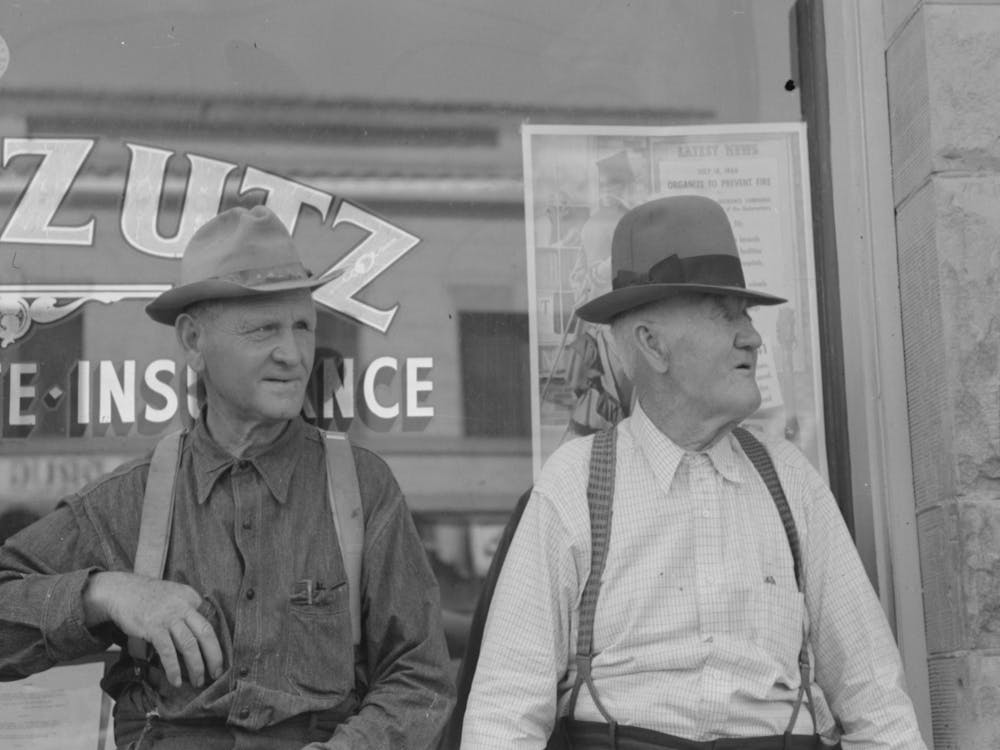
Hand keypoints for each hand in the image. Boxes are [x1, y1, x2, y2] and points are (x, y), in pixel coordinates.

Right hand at [83, 571, 222, 687]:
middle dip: (214, 656)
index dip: (216, 643)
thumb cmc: (149, 597)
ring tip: (198, 681)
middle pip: (206, 633)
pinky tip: (175, 680)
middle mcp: (183, 606)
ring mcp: (168, 617)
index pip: (209, 622)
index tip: (218, 659)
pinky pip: (167, 651)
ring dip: (196, 666)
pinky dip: (173, 668)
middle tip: (217, 674)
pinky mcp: (153, 628)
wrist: (122, 590)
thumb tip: (198, 638)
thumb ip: (187, 612)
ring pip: (189, 645)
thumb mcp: (174, 597)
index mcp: (191, 598)